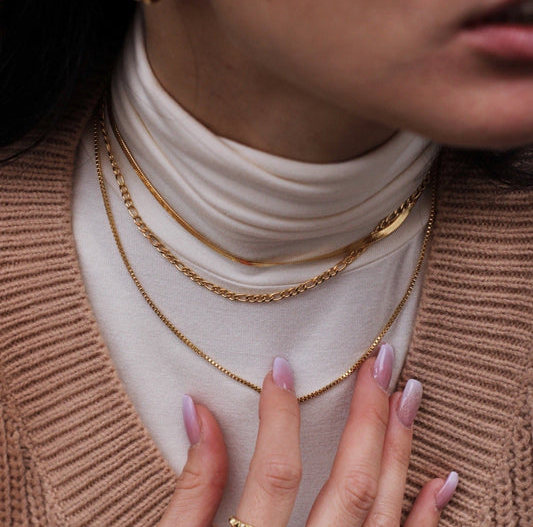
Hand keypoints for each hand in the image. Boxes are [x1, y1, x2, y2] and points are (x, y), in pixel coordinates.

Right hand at [158, 344, 457, 525]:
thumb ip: (193, 484)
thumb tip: (197, 411)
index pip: (277, 472)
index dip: (280, 415)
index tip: (282, 369)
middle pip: (350, 485)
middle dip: (369, 417)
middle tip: (379, 365)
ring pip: (383, 512)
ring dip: (400, 451)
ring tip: (407, 396)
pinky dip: (426, 518)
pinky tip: (439, 480)